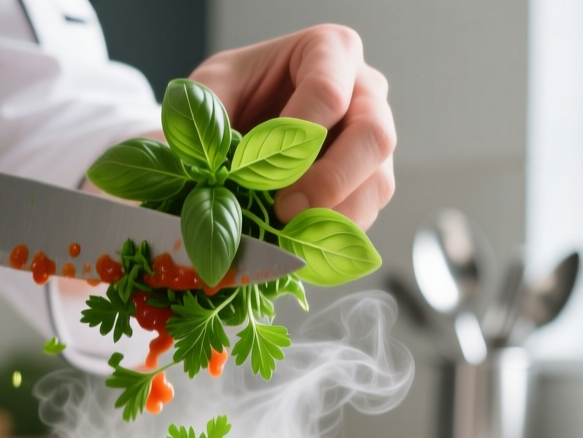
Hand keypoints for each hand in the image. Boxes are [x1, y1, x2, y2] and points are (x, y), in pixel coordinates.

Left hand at [190, 25, 395, 229]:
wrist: (243, 118)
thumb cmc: (235, 92)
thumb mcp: (211, 87)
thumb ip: (206, 113)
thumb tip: (205, 163)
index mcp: (331, 51)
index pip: (329, 91)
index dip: (296, 136)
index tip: (258, 169)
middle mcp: (366, 92)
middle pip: (374, 136)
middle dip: (329, 181)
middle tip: (285, 211)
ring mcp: (373, 141)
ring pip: (377, 183)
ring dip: (332, 218)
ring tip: (285, 234)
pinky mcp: (369, 182)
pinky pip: (366, 213)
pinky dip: (331, 235)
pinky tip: (296, 241)